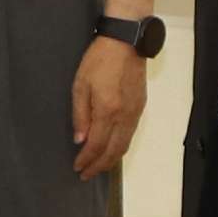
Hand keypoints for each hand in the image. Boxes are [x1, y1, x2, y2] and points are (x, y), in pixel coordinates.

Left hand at [71, 37, 148, 181]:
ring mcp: (135, 113)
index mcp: (107, 110)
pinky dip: (120, 147)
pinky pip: (130, 134)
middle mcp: (124, 116)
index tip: (77, 167)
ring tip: (98, 166)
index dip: (86, 160)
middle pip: (113, 151)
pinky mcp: (140, 107)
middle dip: (99, 166)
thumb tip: (80, 139)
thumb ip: (80, 114)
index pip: (97, 145)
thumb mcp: (80, 85)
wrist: (126, 42)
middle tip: (86, 174)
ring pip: (124, 145)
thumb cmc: (100, 60)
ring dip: (111, 160)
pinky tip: (112, 148)